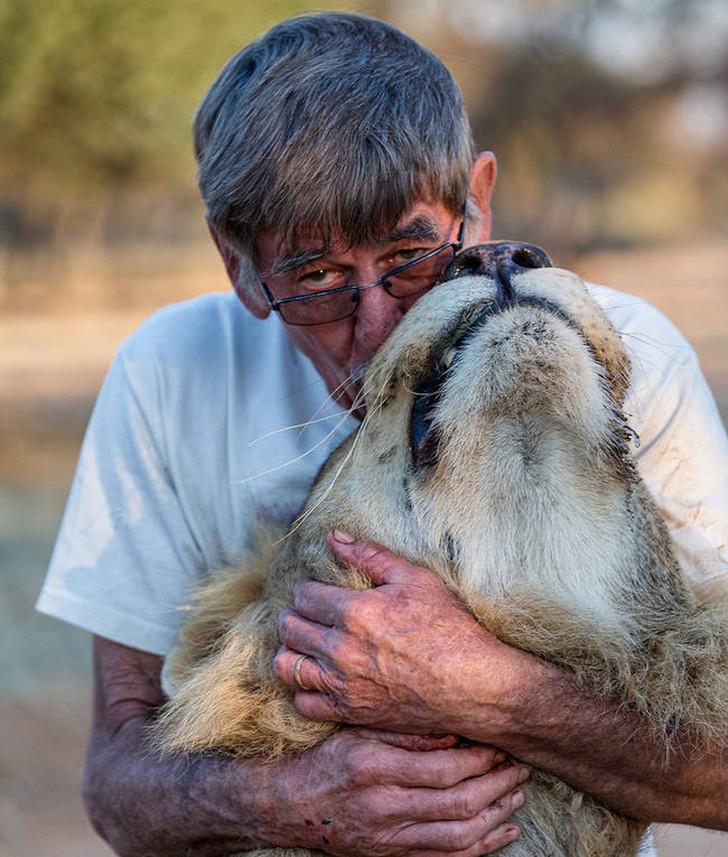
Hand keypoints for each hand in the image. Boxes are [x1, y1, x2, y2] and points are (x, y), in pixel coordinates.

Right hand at [267, 726, 527, 855]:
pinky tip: (503, 832)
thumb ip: (404, 729)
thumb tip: (453, 729)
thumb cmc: (328, 757)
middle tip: (519, 768)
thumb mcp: (358, 729)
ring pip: (458, 837)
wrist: (291, 804)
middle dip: (497, 786)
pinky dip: (481, 848)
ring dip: (496, 816)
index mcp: (375, 766)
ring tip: (517, 795)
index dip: (480, 758)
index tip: (500, 744)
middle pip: (458, 804)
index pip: (444, 768)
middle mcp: (383, 806)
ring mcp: (388, 839)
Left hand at [274, 532, 517, 736]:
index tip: (317, 591)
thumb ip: (369, 555)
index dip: (307, 589)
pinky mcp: (350, 712)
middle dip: (293, 615)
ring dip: (290, 650)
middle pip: (289, 628)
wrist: (472, 684)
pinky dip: (303, 689)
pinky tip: (319, 677)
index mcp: (354, 611)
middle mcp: (340, 649)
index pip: (303, 596)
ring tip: (305, 643)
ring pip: (286, 666)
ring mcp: (342, 684)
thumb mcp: (415, 579)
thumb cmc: (449, 628)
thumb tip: (333, 537)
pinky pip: (303, 703)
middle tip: (307, 614)